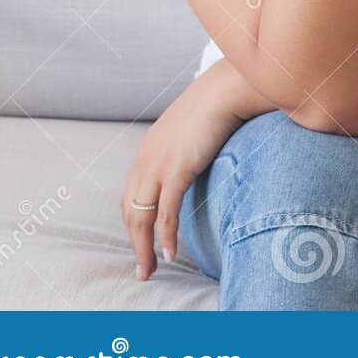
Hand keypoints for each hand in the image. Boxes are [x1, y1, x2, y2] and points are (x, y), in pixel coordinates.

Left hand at [121, 65, 252, 279]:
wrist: (229, 87)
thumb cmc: (222, 101)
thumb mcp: (198, 124)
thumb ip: (194, 142)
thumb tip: (206, 153)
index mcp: (150, 148)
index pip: (131, 193)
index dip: (135, 220)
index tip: (143, 241)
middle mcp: (146, 159)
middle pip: (129, 209)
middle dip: (133, 241)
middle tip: (142, 267)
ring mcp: (159, 164)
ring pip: (141, 216)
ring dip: (143, 247)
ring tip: (149, 270)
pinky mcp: (177, 169)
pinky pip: (166, 211)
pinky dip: (165, 236)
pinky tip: (169, 254)